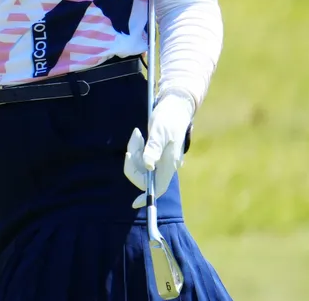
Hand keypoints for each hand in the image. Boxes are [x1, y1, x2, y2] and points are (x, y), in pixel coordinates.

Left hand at [124, 92, 194, 208]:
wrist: (175, 105)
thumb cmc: (169, 117)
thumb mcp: (160, 131)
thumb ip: (154, 148)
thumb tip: (149, 167)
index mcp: (169, 163)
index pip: (157, 187)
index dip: (147, 196)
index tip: (134, 203)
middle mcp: (165, 165)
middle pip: (143, 175)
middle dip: (133, 160)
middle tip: (135, 138)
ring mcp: (161, 159)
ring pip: (140, 165)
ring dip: (134, 151)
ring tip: (138, 134)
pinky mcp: (156, 152)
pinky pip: (142, 157)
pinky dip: (137, 148)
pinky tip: (140, 136)